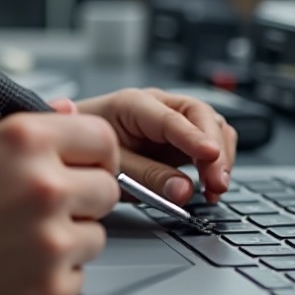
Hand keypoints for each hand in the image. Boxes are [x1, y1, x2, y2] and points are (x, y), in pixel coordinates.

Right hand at [0, 112, 119, 294]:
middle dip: (85, 197)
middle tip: (53, 206)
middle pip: (108, 187)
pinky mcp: (50, 285)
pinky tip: (18, 266)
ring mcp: (51, 238)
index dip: (96, 154)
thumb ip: (30, 124)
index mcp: (28, 140)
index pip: (102, 138)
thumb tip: (68, 113)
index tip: (89, 165)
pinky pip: (78, 274)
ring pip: (97, 233)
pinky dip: (54, 275)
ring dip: (71, 237)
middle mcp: (46, 185)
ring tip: (26, 237)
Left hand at [66, 88, 236, 204]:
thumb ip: (148, 177)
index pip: (173, 119)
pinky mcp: (180, 138)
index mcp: (134, 104)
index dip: (195, 138)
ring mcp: (173, 120)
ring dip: (220, 157)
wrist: (73, 147)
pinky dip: (215, 164)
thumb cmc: (86, 150)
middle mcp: (159, 106)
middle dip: (215, 150)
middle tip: (217, 184)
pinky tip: (211, 186)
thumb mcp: (112, 168)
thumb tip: (184, 191)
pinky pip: (208, 143)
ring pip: (212, 127)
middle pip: (202, 116)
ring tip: (216, 189)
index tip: (211, 156)